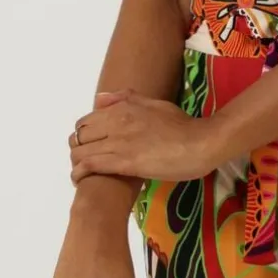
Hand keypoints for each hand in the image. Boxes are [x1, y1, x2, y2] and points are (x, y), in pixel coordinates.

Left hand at [69, 89, 216, 183]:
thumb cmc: (182, 125)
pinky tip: (81, 179)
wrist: (201, 143)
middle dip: (77, 148)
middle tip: (86, 159)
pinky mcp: (124, 162)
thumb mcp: (155, 104)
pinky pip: (90, 166)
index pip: (86, 120)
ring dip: (76, 163)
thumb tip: (100, 97)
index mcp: (124, 107)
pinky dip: (79, 173)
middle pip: (79, 136)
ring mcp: (120, 141)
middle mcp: (117, 121)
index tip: (90, 144)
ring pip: (80, 152)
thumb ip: (126, 99)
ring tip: (82, 172)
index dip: (84, 134)